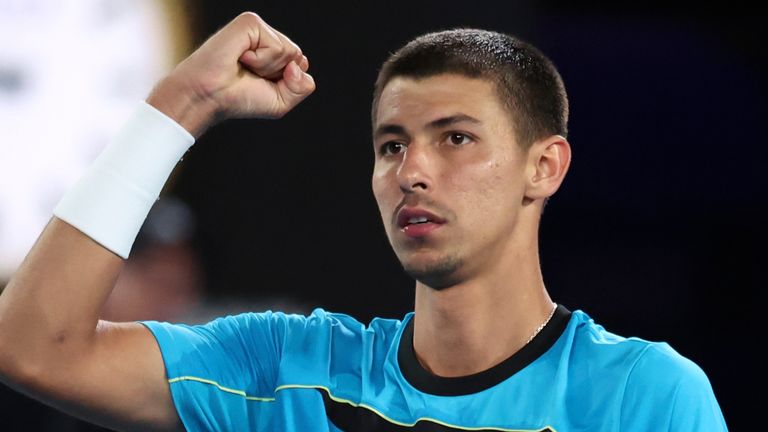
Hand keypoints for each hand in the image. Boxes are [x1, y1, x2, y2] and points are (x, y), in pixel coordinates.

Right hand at [147, 12, 315, 136]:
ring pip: (290, 51)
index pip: (301, 64)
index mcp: (274, 53)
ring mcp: (258, 29)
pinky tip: (241, 58)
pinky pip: (276, 46)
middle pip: (298, 57)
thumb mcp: (281, 102)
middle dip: (279, 76)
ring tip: (244, 67)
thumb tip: (299, 65)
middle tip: (251, 76)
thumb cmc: (238, 99)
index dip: (287, 83)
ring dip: (268, 68)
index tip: (261, 85)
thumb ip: (302, 87)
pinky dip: (261, 60)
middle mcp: (267, 38)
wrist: (210, 97)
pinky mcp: (249, 23)